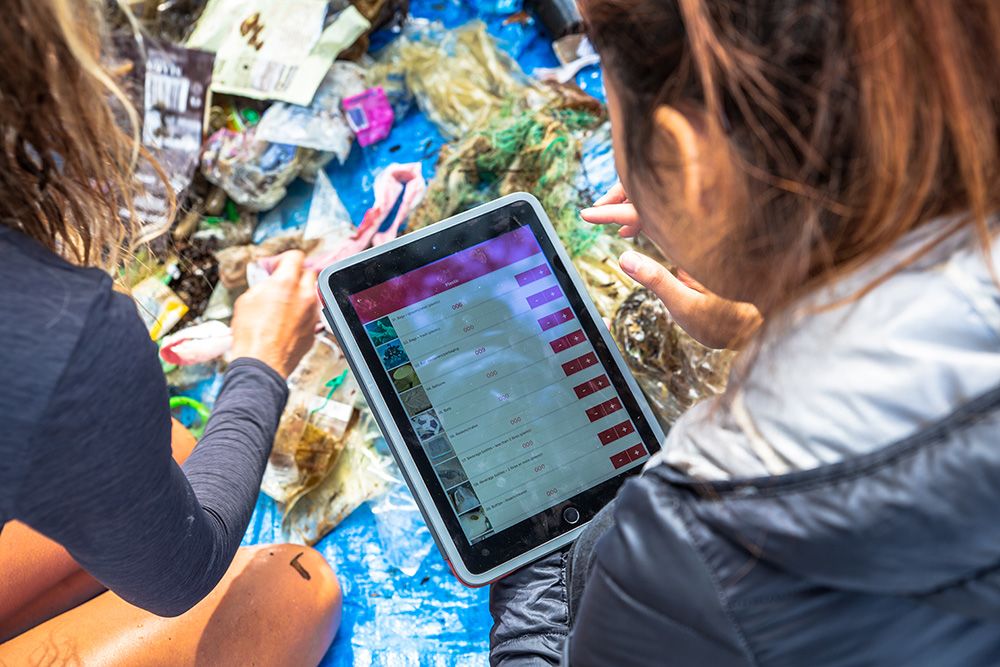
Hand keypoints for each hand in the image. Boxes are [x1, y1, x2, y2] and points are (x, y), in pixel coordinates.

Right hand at [230, 251, 318, 377]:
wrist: (261, 364)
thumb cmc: (251, 336)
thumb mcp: (246, 300)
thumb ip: (263, 284)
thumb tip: (268, 281)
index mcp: (286, 283)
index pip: (295, 256)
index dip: (283, 260)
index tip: (276, 267)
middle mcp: (304, 296)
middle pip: (308, 273)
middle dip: (294, 275)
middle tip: (279, 283)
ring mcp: (312, 314)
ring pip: (311, 294)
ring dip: (298, 295)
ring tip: (281, 305)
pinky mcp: (314, 330)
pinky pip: (310, 314)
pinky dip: (300, 314)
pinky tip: (284, 322)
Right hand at [581, 183, 760, 348]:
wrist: (754, 323)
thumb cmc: (726, 320)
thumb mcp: (688, 306)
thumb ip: (657, 281)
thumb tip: (624, 258)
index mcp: (694, 241)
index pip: (647, 215)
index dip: (614, 212)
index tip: (587, 214)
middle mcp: (696, 230)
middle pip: (655, 195)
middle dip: (622, 194)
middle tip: (594, 209)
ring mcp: (696, 232)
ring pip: (659, 202)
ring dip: (631, 203)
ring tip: (605, 217)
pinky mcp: (696, 240)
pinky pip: (665, 216)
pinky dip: (642, 216)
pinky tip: (627, 228)